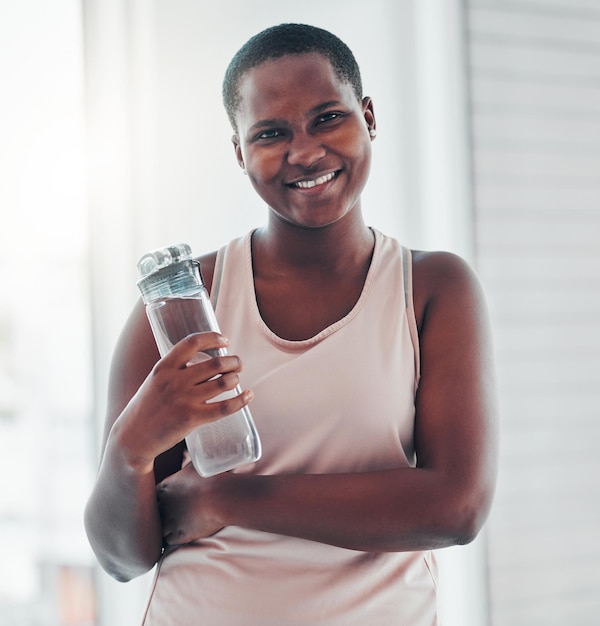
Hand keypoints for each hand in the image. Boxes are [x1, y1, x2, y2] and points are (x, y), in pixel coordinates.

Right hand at [113, 332, 252, 471]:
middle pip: (215, 363)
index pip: (192, 342)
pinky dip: (241, 400)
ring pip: (222, 382)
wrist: (133, 438)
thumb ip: (175, 369)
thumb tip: (205, 361)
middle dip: (233, 361)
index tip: (225, 340)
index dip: (213, 338)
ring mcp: (183, 399)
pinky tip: (249, 396)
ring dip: (235, 378)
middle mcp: (174, 380)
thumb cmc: (147, 407)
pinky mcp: (191, 418)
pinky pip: (224, 407)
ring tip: (237, 379)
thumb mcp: (155, 380)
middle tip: (237, 364)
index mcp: (164, 367)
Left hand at [157, 463, 224, 544]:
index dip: (161, 496)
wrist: (221, 497)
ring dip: (166, 527)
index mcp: (166, 486)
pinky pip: (168, 541)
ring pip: (159, 528)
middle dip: (161, 511)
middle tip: (171, 512)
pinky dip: (173, 538)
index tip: (169, 497)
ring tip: (174, 526)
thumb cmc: (213, 477)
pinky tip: (179, 534)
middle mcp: (164, 504)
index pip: (154, 493)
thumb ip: (189, 466)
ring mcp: (170, 521)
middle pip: (154, 511)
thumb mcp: (198, 465)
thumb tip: (194, 457)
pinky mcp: (179, 535)